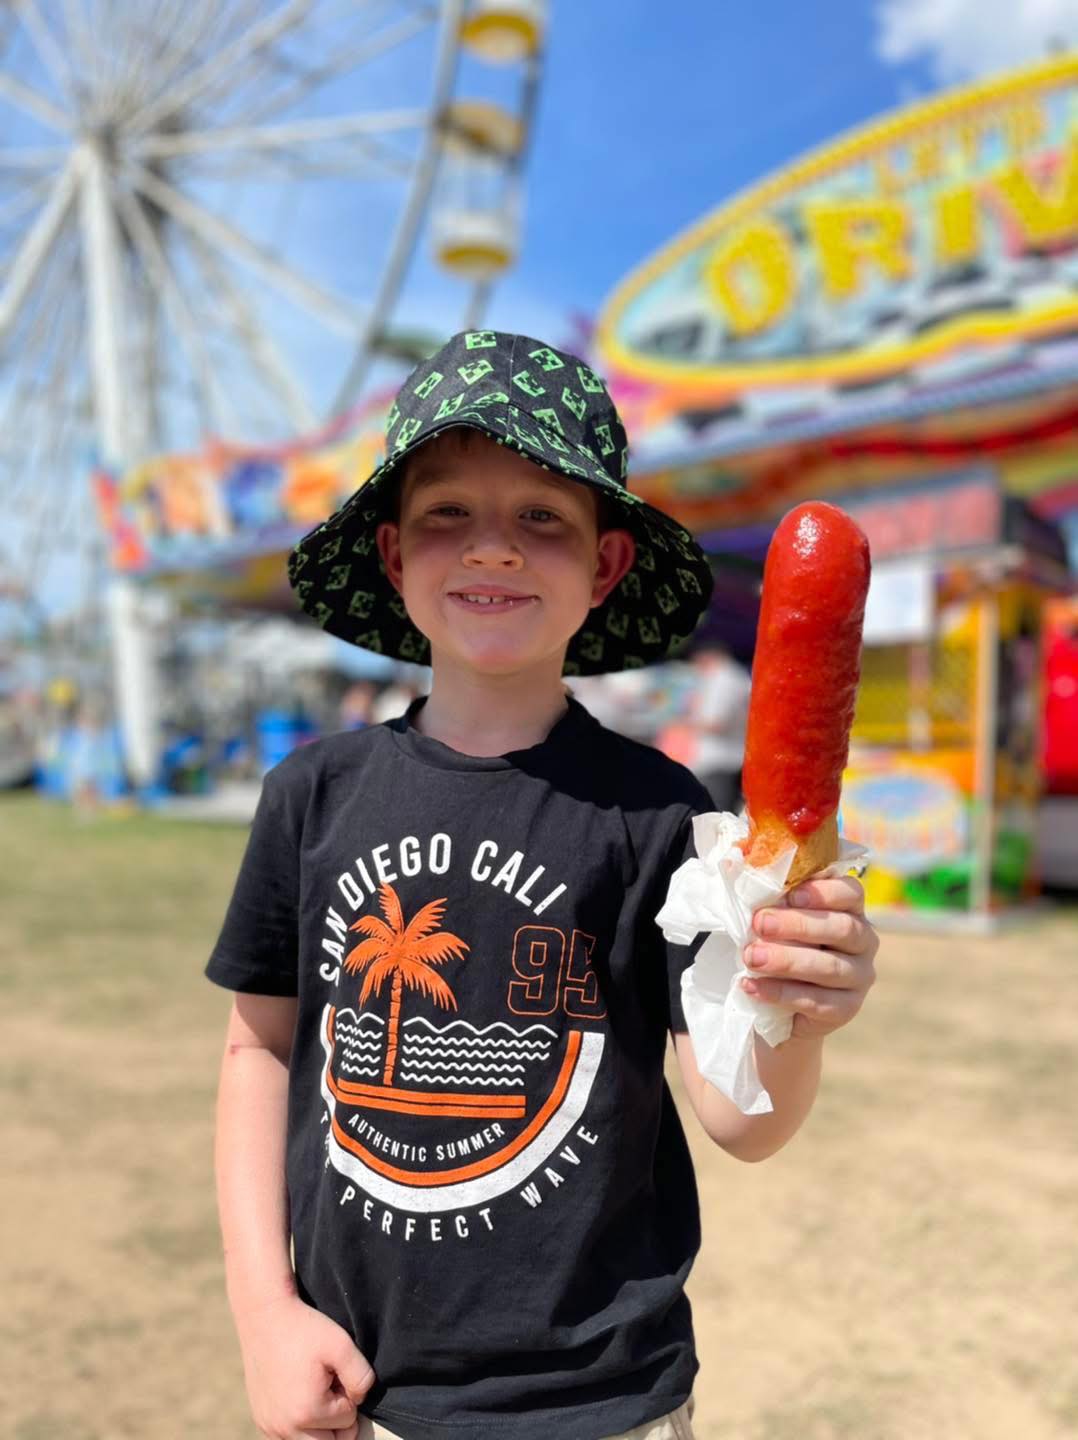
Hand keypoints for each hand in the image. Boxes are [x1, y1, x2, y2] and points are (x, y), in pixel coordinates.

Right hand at [237, 1293, 374, 1439]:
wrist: (264, 1316)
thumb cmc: (304, 1328)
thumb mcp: (342, 1345)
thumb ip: (361, 1378)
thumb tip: (359, 1401)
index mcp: (307, 1412)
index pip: (348, 1420)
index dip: (348, 1394)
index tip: (334, 1371)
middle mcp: (284, 1428)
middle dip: (337, 1418)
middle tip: (329, 1384)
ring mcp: (270, 1427)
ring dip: (319, 1425)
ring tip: (315, 1391)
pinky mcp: (261, 1421)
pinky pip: (289, 1438)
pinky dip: (300, 1426)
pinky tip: (300, 1397)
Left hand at [741, 875, 877, 1040]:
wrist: (782, 1003)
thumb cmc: (780, 946)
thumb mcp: (776, 918)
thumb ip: (769, 897)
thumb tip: (732, 866)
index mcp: (849, 909)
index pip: (850, 893)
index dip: (825, 892)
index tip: (792, 895)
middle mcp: (863, 941)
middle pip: (842, 928)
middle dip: (798, 925)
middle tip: (760, 924)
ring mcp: (859, 977)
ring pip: (829, 967)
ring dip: (786, 960)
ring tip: (752, 957)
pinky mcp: (847, 1009)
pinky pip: (816, 1001)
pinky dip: (780, 993)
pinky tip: (752, 986)